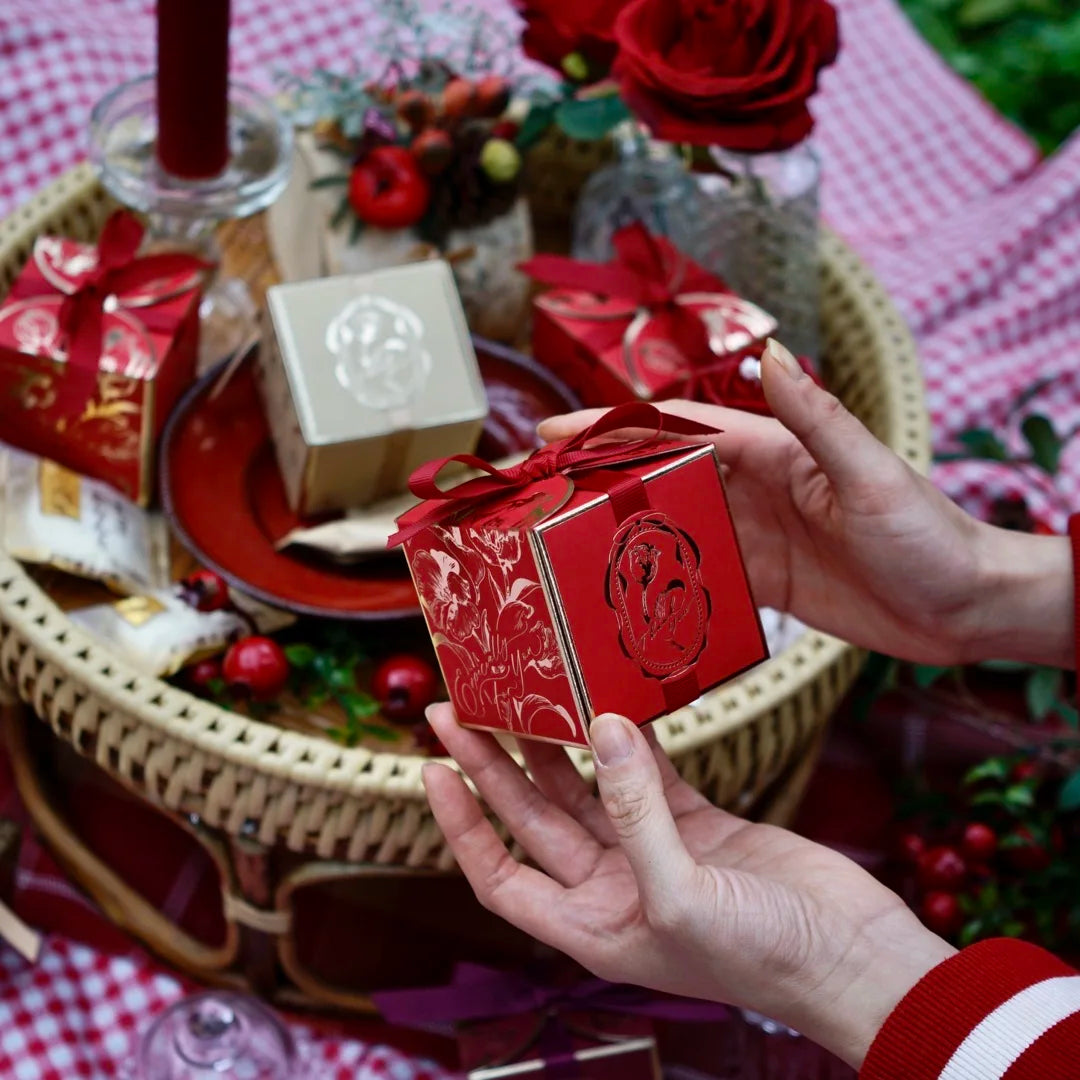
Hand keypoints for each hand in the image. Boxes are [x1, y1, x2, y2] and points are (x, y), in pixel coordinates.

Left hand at [423, 704, 954, 1068]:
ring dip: (557, 745)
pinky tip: (610, 703)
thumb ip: (635, 810)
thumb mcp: (683, 893)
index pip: (500, 874)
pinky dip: (630, 741)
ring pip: (588, 789)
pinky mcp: (700, 825)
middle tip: (459, 709)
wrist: (855, 958)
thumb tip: (602, 730)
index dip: (461, 826)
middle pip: (535, 819)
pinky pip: (649, 775)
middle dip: (495, 766)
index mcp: (592, 926)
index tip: (433, 769)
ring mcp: (656, 852)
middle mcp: (613, 888)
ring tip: (524, 694)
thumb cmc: (766, 958)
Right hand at [539, 340, 1073, 667]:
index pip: (676, 430)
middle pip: (659, 475)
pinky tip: (621, 588)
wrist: (962, 606)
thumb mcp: (869, 475)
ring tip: (558, 541)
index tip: (554, 430)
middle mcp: (753, 487)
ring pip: (669, 524)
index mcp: (771, 451)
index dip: (612, 428)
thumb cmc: (927, 535)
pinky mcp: (761, 579)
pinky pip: (695, 572)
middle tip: (537, 490)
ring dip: (617, 527)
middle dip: (597, 476)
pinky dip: (656, 575)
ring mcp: (753, 535)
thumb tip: (770, 354)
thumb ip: (818, 418)